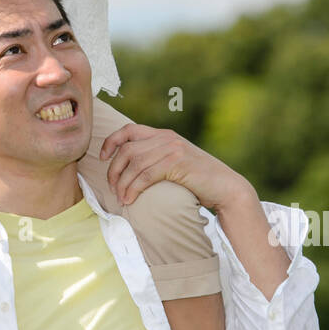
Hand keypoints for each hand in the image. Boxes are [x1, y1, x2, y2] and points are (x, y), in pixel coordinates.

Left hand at [99, 124, 246, 210]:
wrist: (226, 188)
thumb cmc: (199, 180)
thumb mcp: (175, 163)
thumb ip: (156, 159)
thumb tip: (129, 170)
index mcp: (164, 134)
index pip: (129, 129)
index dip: (111, 142)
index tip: (102, 157)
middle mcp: (166, 137)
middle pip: (127, 148)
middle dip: (114, 169)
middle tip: (112, 187)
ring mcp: (172, 148)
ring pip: (134, 163)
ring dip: (122, 182)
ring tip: (120, 198)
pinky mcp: (177, 162)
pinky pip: (146, 175)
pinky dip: (134, 188)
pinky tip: (130, 199)